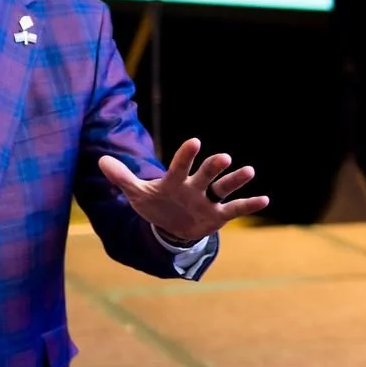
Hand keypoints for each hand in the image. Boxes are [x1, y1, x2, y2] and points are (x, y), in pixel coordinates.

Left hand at [98, 138, 266, 242]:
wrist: (172, 225)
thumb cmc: (157, 204)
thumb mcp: (137, 194)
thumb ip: (123, 178)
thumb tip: (100, 160)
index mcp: (175, 180)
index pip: (180, 165)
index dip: (186, 155)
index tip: (195, 142)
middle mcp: (195, 186)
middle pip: (205, 174)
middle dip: (213, 167)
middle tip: (223, 157)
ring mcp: (208, 200)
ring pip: (224, 187)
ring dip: (235, 179)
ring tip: (249, 170)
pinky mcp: (218, 215)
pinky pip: (235, 208)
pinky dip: (249, 204)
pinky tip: (265, 199)